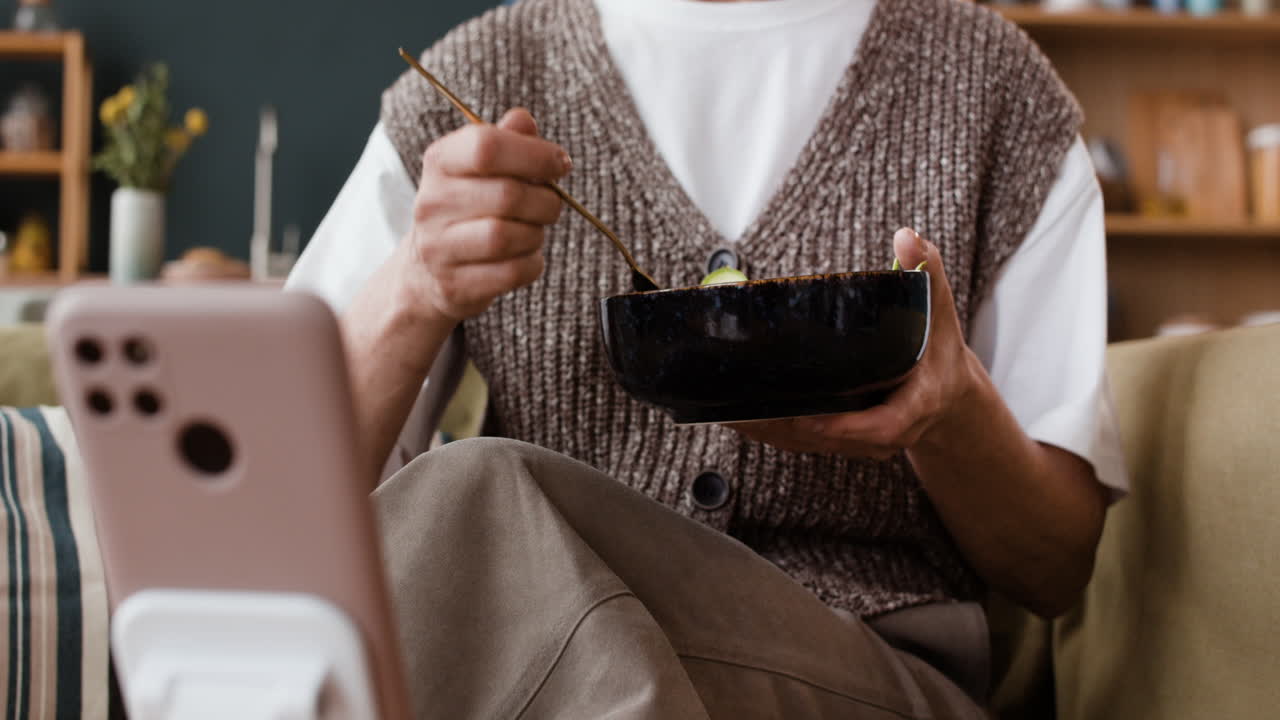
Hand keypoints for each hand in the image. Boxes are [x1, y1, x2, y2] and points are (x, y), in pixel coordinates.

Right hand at [396, 107, 569, 322]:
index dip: (534, 153)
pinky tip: (525, 255)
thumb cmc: (468, 208)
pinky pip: (512, 272)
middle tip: (552, 203)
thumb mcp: (479, 167)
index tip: (560, 163)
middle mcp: (432, 203)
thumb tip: (524, 120)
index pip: (486, 146)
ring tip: (535, 229)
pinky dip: (532, 263)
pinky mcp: (455, 285)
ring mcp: (439, 247)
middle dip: (545, 200)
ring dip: (537, 233)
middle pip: (507, 195)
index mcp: (440, 162)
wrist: (428, 271)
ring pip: (507, 236)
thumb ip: (505, 140)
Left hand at [731, 228, 979, 459]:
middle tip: (751, 409)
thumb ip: (926, 272)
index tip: (814, 418)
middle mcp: (890, 431)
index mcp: (917, 404)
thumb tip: (908, 237)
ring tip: (734, 414)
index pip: (884, 426)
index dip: (849, 427)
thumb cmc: (939, 350)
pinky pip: (804, 441)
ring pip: (813, 444)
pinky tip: (741, 417)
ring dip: (773, 432)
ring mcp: (864, 441)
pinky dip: (773, 432)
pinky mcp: (843, 441)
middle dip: (791, 427)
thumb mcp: (938, 308)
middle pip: (836, 439)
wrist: (946, 394)